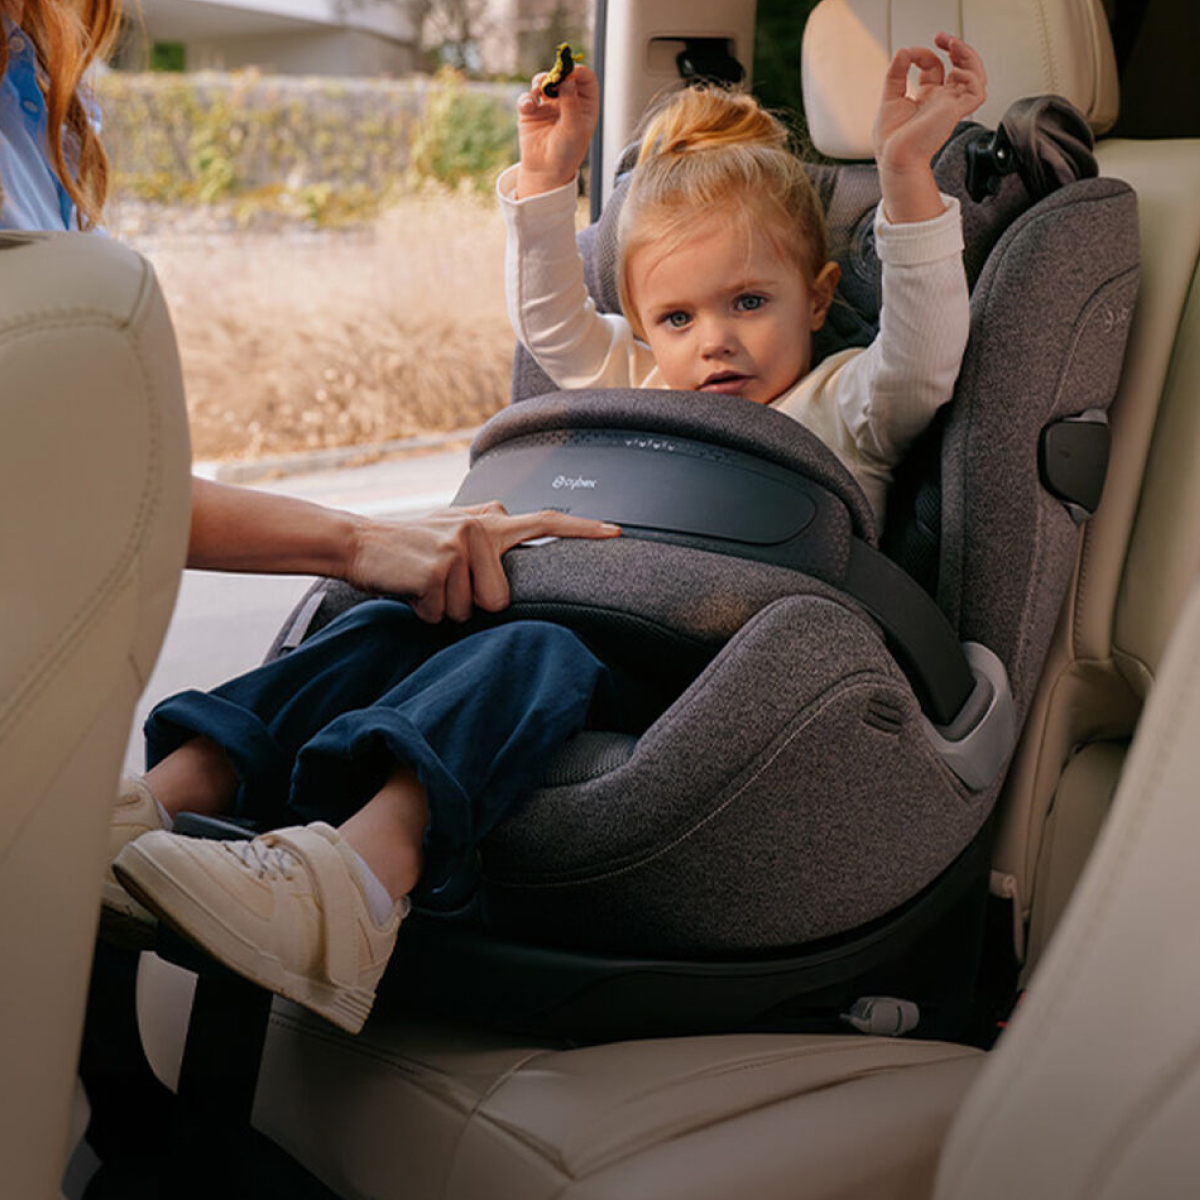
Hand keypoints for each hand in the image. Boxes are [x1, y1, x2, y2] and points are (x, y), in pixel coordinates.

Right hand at [347, 501, 619, 622]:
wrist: (358, 544)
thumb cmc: (411, 549)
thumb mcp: (455, 534)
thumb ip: (490, 539)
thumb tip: (519, 541)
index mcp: (491, 520)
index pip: (545, 522)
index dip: (583, 530)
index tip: (617, 533)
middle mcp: (481, 527)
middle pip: (501, 600)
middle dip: (470, 605)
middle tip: (442, 582)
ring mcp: (460, 546)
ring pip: (470, 612)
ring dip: (444, 608)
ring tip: (425, 582)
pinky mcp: (438, 568)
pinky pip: (441, 615)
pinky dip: (423, 611)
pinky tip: (411, 588)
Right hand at [515, 64, 599, 197]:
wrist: (546, 172)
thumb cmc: (566, 153)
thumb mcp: (574, 129)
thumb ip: (571, 103)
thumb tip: (567, 79)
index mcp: (585, 106)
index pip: (586, 80)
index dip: (579, 72)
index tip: (570, 73)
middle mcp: (568, 102)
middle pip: (564, 76)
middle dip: (557, 74)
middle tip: (552, 80)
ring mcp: (549, 105)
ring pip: (545, 81)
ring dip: (541, 81)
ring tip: (539, 90)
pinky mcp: (531, 111)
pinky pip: (528, 97)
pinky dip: (527, 98)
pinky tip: (529, 106)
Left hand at [873, 33, 986, 221]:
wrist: (895, 159)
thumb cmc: (891, 141)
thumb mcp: (889, 98)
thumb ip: (896, 74)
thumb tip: (903, 51)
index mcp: (927, 98)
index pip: (935, 67)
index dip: (925, 55)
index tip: (908, 55)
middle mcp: (941, 101)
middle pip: (962, 68)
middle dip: (956, 49)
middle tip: (944, 39)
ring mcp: (950, 106)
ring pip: (976, 76)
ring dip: (969, 56)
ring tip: (954, 45)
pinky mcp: (955, 112)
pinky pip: (977, 91)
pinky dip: (971, 77)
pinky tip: (954, 73)